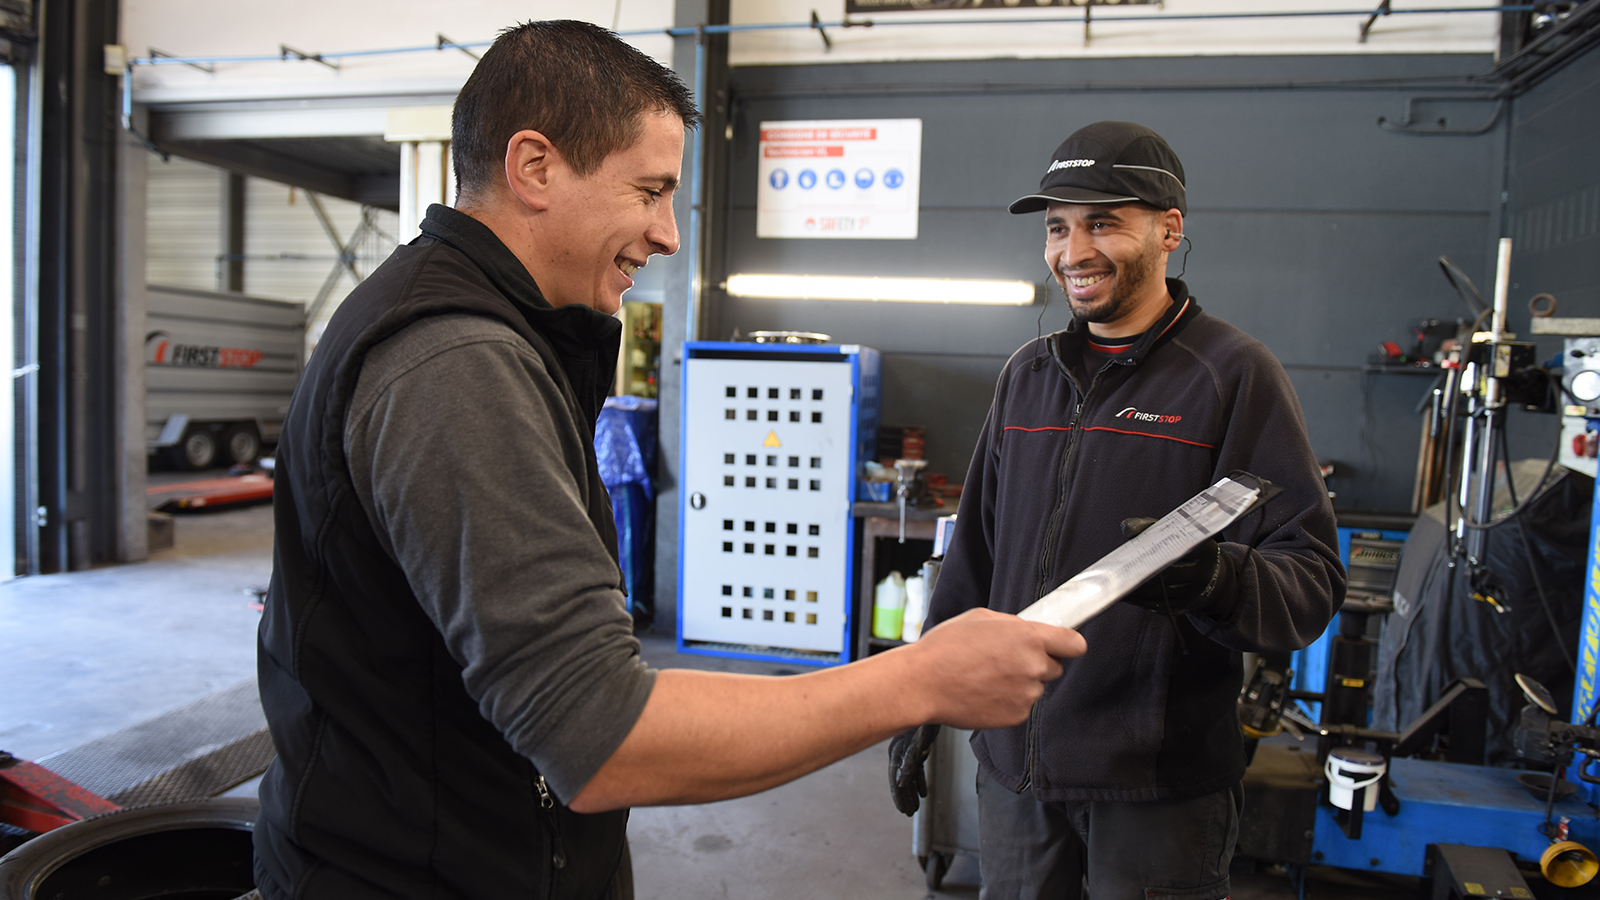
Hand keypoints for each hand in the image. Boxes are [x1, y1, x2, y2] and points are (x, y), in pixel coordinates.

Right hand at [888, 724, 939, 815]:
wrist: (934, 700)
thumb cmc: (926, 717)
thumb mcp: (920, 739)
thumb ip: (909, 759)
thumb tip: (900, 780)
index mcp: (897, 750)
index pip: (895, 778)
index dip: (898, 795)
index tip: (902, 809)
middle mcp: (900, 750)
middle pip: (900, 779)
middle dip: (904, 797)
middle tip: (908, 812)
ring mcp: (909, 749)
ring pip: (908, 775)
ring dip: (911, 791)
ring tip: (914, 807)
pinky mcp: (918, 747)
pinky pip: (916, 769)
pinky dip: (919, 781)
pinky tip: (923, 792)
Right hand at [907, 608, 1085, 729]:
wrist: (923, 683)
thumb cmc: (945, 649)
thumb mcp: (981, 618)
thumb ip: (1013, 625)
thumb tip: (1026, 629)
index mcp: (1029, 638)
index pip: (1075, 644)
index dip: (1067, 644)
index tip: (1062, 645)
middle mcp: (1033, 667)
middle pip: (1054, 666)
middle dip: (1036, 663)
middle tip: (1006, 659)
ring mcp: (1026, 695)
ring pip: (1035, 687)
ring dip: (1019, 683)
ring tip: (987, 676)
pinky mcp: (1015, 716)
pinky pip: (1020, 705)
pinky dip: (1007, 700)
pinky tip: (983, 691)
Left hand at [1118, 517, 1234, 615]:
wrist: (1208, 576)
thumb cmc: (1184, 548)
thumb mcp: (1175, 533)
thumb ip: (1150, 527)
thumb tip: (1127, 528)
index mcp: (1205, 551)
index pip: (1180, 549)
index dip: (1157, 552)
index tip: (1136, 553)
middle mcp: (1203, 574)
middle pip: (1169, 575)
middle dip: (1144, 574)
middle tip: (1121, 571)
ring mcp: (1194, 593)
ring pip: (1162, 594)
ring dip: (1138, 591)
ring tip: (1118, 583)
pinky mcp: (1184, 607)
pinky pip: (1159, 606)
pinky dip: (1140, 601)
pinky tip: (1126, 594)